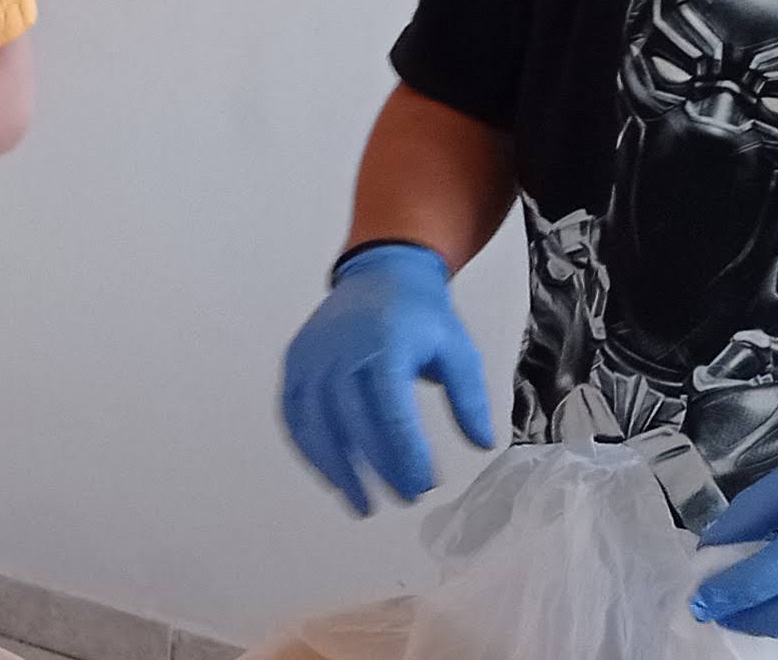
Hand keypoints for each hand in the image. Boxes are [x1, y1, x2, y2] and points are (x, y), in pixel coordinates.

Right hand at [279, 242, 496, 514]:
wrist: (379, 273)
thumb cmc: (420, 315)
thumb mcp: (458, 349)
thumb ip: (469, 398)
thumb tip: (483, 444)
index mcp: (385, 343)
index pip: (390, 410)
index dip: (405, 454)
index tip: (423, 484)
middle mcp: (341, 349)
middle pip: (352, 422)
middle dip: (378, 467)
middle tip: (403, 498)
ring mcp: (311, 355)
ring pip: (314, 423)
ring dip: (337, 469)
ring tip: (362, 504)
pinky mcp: (295, 363)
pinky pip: (294, 414)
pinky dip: (309, 449)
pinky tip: (332, 476)